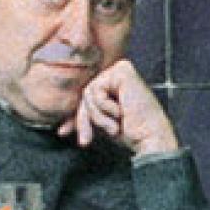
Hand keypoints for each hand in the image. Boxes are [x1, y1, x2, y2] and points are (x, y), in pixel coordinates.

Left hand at [58, 59, 179, 155]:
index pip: (86, 96)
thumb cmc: (131, 132)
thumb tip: (61, 129)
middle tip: (86, 140)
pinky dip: (105, 106)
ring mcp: (120, 70)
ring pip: (88, 92)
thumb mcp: (101, 122)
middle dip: (83, 119)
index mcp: (114, 84)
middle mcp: (117, 73)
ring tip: (114, 124)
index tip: (63, 133)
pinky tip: (120, 111)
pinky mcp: (123, 70)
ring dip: (98, 115)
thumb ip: (85, 117)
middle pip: (85, 94)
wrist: (149, 137)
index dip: (77, 117)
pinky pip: (96, 89)